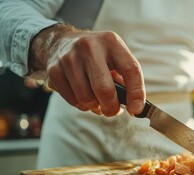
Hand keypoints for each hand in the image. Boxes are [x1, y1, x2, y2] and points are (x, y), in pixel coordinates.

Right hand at [28, 24, 144, 115]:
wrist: (60, 41)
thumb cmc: (97, 55)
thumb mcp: (115, 57)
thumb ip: (126, 78)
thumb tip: (135, 106)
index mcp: (111, 42)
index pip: (130, 69)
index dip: (136, 92)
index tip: (137, 109)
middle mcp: (89, 46)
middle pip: (104, 89)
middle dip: (112, 108)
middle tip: (114, 111)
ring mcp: (69, 58)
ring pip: (87, 98)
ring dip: (96, 108)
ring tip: (99, 103)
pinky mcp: (54, 70)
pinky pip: (73, 100)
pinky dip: (82, 106)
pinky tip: (84, 97)